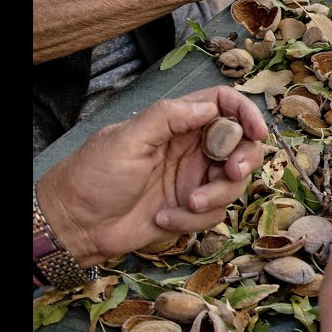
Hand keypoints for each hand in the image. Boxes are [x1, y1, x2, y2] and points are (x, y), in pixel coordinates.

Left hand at [36, 86, 267, 267]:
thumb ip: (168, 117)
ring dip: (215, 196)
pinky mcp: (190, 210)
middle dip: (243, 160)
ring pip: (233, 183)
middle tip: (230, 172)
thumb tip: (211, 107)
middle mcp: (191, 149)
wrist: (75, 226)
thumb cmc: (92, 176)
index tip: (256, 131)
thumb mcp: (127, 139)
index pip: (223, 105)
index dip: (246, 113)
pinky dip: (194, 220)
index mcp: (178, 124)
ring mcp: (193, 180)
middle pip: (241, 145)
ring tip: (186, 204)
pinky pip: (215, 214)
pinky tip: (164, 219)